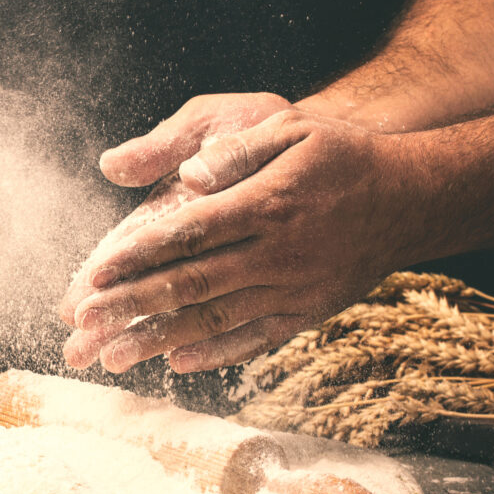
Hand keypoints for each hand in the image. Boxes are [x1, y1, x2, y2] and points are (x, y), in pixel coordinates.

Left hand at [62, 108, 421, 372]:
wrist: (409, 199)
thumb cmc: (343, 156)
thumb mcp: (293, 129)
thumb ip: (237, 153)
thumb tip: (187, 176)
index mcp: (265, 204)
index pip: (187, 233)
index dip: (137, 256)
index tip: (95, 274)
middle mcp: (275, 253)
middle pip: (190, 284)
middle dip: (131, 306)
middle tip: (84, 326)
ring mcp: (292, 289)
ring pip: (215, 320)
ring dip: (159, 340)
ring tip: (114, 357)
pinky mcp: (307, 312)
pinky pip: (255, 340)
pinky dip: (215, 354)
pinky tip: (178, 363)